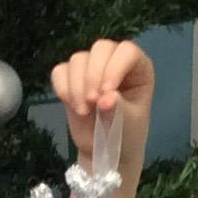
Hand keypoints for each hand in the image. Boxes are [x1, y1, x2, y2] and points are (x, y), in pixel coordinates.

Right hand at [49, 39, 154, 160]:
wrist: (106, 149)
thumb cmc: (126, 133)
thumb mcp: (129, 123)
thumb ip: (119, 109)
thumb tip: (105, 98)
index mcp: (138, 68)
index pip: (126, 51)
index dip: (115, 67)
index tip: (107, 93)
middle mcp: (114, 61)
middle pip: (100, 48)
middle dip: (93, 75)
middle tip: (93, 102)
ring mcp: (91, 68)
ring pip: (78, 59)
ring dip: (77, 86)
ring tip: (84, 111)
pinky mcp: (71, 78)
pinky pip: (60, 71)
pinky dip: (62, 88)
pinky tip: (72, 105)